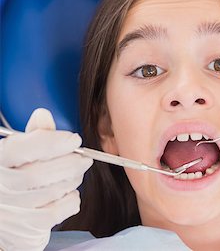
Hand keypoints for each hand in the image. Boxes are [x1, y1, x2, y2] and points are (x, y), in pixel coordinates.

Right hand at [0, 108, 92, 250]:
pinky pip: (56, 212)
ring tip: (77, 173)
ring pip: (51, 192)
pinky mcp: (25, 229)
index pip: (23, 148)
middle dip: (70, 164)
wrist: (6, 215)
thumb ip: (34, 135)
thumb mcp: (19, 152)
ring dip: (72, 180)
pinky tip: (70, 194)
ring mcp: (10, 210)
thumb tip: (44, 115)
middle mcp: (0, 186)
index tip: (74, 140)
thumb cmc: (16, 177)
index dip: (53, 142)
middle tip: (85, 159)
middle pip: (40, 173)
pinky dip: (71, 200)